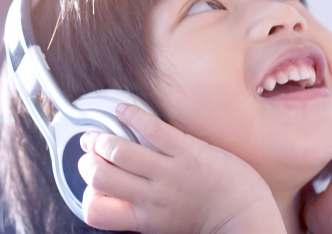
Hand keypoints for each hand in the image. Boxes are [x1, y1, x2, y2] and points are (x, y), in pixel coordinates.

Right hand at [78, 103, 285, 233]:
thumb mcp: (167, 224)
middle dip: (87, 159)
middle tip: (91, 149)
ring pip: (117, 150)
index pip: (95, 211)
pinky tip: (123, 109)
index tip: (93, 183)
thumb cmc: (211, 219)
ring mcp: (167, 172)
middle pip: (98, 175)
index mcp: (144, 218)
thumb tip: (126, 198)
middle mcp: (150, 196)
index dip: (88, 194)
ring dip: (102, 137)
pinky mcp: (186, 150)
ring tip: (102, 131)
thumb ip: (144, 212)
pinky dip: (131, 114)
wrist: (244, 214)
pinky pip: (151, 128)